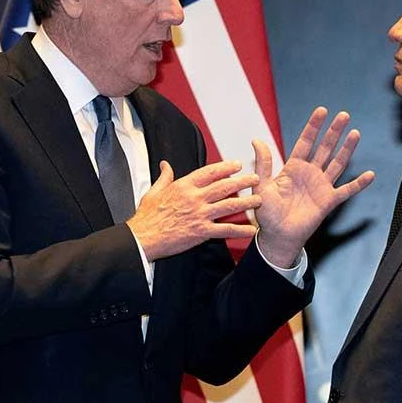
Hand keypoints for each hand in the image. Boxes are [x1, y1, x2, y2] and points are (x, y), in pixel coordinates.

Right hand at [127, 159, 259, 260]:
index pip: (209, 172)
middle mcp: (194, 198)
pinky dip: (240, 230)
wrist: (142, 238)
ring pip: (229, 205)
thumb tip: (165, 165)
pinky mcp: (201, 232)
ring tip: (259, 199)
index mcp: (184, 186)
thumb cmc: (147, 217)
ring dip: (246, 202)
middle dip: (242, 181)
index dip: (225, 167)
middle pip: (224, 186)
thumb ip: (164, 177)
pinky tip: (251, 229)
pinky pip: (225, 230)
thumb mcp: (153, 191)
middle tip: (255, 178)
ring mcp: (199, 215)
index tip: (236, 164)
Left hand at [253, 107, 374, 267]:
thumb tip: (256, 140)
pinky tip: (370, 174)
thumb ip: (263, 163)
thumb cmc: (267, 213)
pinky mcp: (329, 201)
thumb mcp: (262, 185)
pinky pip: (347, 190)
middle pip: (324, 148)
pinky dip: (359, 184)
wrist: (277, 236)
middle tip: (343, 115)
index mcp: (293, 168)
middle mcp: (310, 173)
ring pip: (337, 163)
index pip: (306, 142)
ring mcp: (321, 186)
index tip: (322, 111)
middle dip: (333, 132)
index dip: (314, 127)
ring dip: (346, 149)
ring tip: (355, 133)